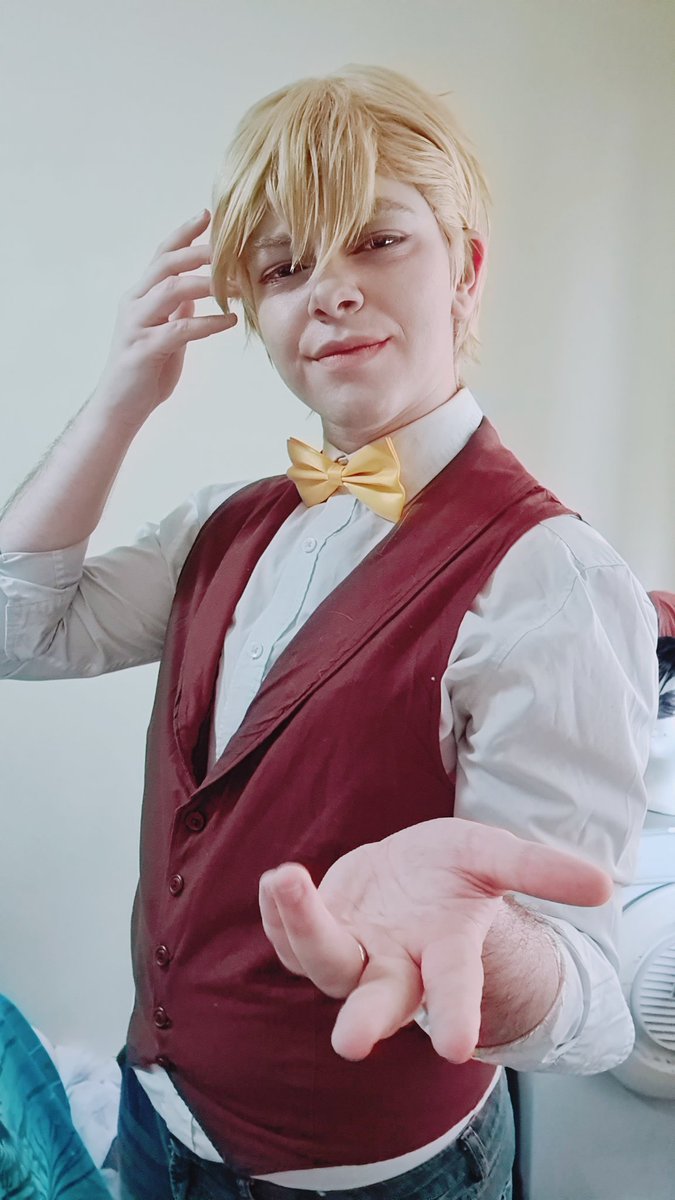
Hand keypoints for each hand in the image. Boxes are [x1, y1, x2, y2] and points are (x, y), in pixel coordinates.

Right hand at [97, 210, 237, 422]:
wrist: (121, 407)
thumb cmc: (145, 371)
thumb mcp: (165, 333)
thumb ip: (176, 310)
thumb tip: (196, 290)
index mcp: (139, 297)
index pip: (161, 255)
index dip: (183, 234)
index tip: (206, 215)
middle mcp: (134, 304)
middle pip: (166, 265)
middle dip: (199, 252)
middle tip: (229, 249)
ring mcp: (136, 326)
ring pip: (171, 290)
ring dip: (207, 284)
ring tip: (237, 287)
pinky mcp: (144, 350)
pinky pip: (180, 329)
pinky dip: (207, 322)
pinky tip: (230, 321)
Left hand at [259, 818, 611, 1062]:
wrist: (408, 873)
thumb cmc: (455, 873)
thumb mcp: (495, 857)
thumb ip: (539, 870)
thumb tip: (603, 885)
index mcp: (446, 953)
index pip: (454, 988)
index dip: (457, 1013)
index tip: (457, 1050)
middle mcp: (397, 965)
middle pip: (380, 1000)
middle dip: (366, 1019)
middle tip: (352, 1042)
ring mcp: (354, 952)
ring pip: (324, 960)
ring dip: (302, 926)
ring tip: (287, 878)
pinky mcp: (320, 931)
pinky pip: (293, 932)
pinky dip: (281, 910)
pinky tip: (277, 881)